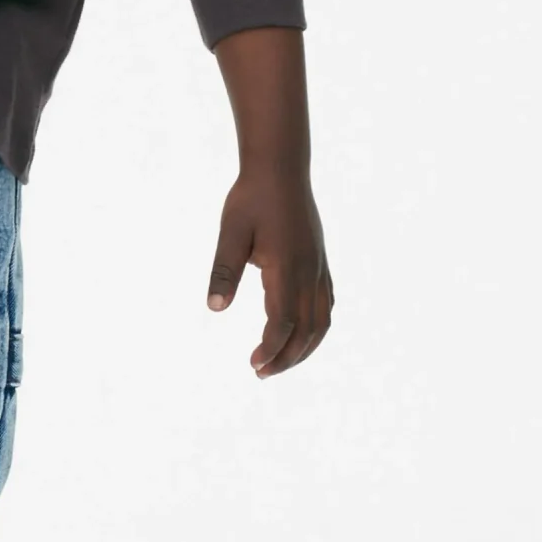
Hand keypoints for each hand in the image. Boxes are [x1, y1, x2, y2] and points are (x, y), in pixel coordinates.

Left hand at [206, 163, 332, 376]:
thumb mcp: (230, 232)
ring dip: (305, 347)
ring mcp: (319, 268)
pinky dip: (316, 328)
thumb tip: (215, 308)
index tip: (252, 364)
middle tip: (261, 373)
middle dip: (287, 357)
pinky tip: (302, 334)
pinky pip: (326, 305)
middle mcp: (309, 272)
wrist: (281, 168)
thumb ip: (224, 271)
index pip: (282, 322)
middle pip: (306, 330)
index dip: (270, 348)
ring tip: (281, 362)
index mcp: (286, 268)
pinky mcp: (320, 262)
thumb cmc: (251, 198)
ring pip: (322, 321)